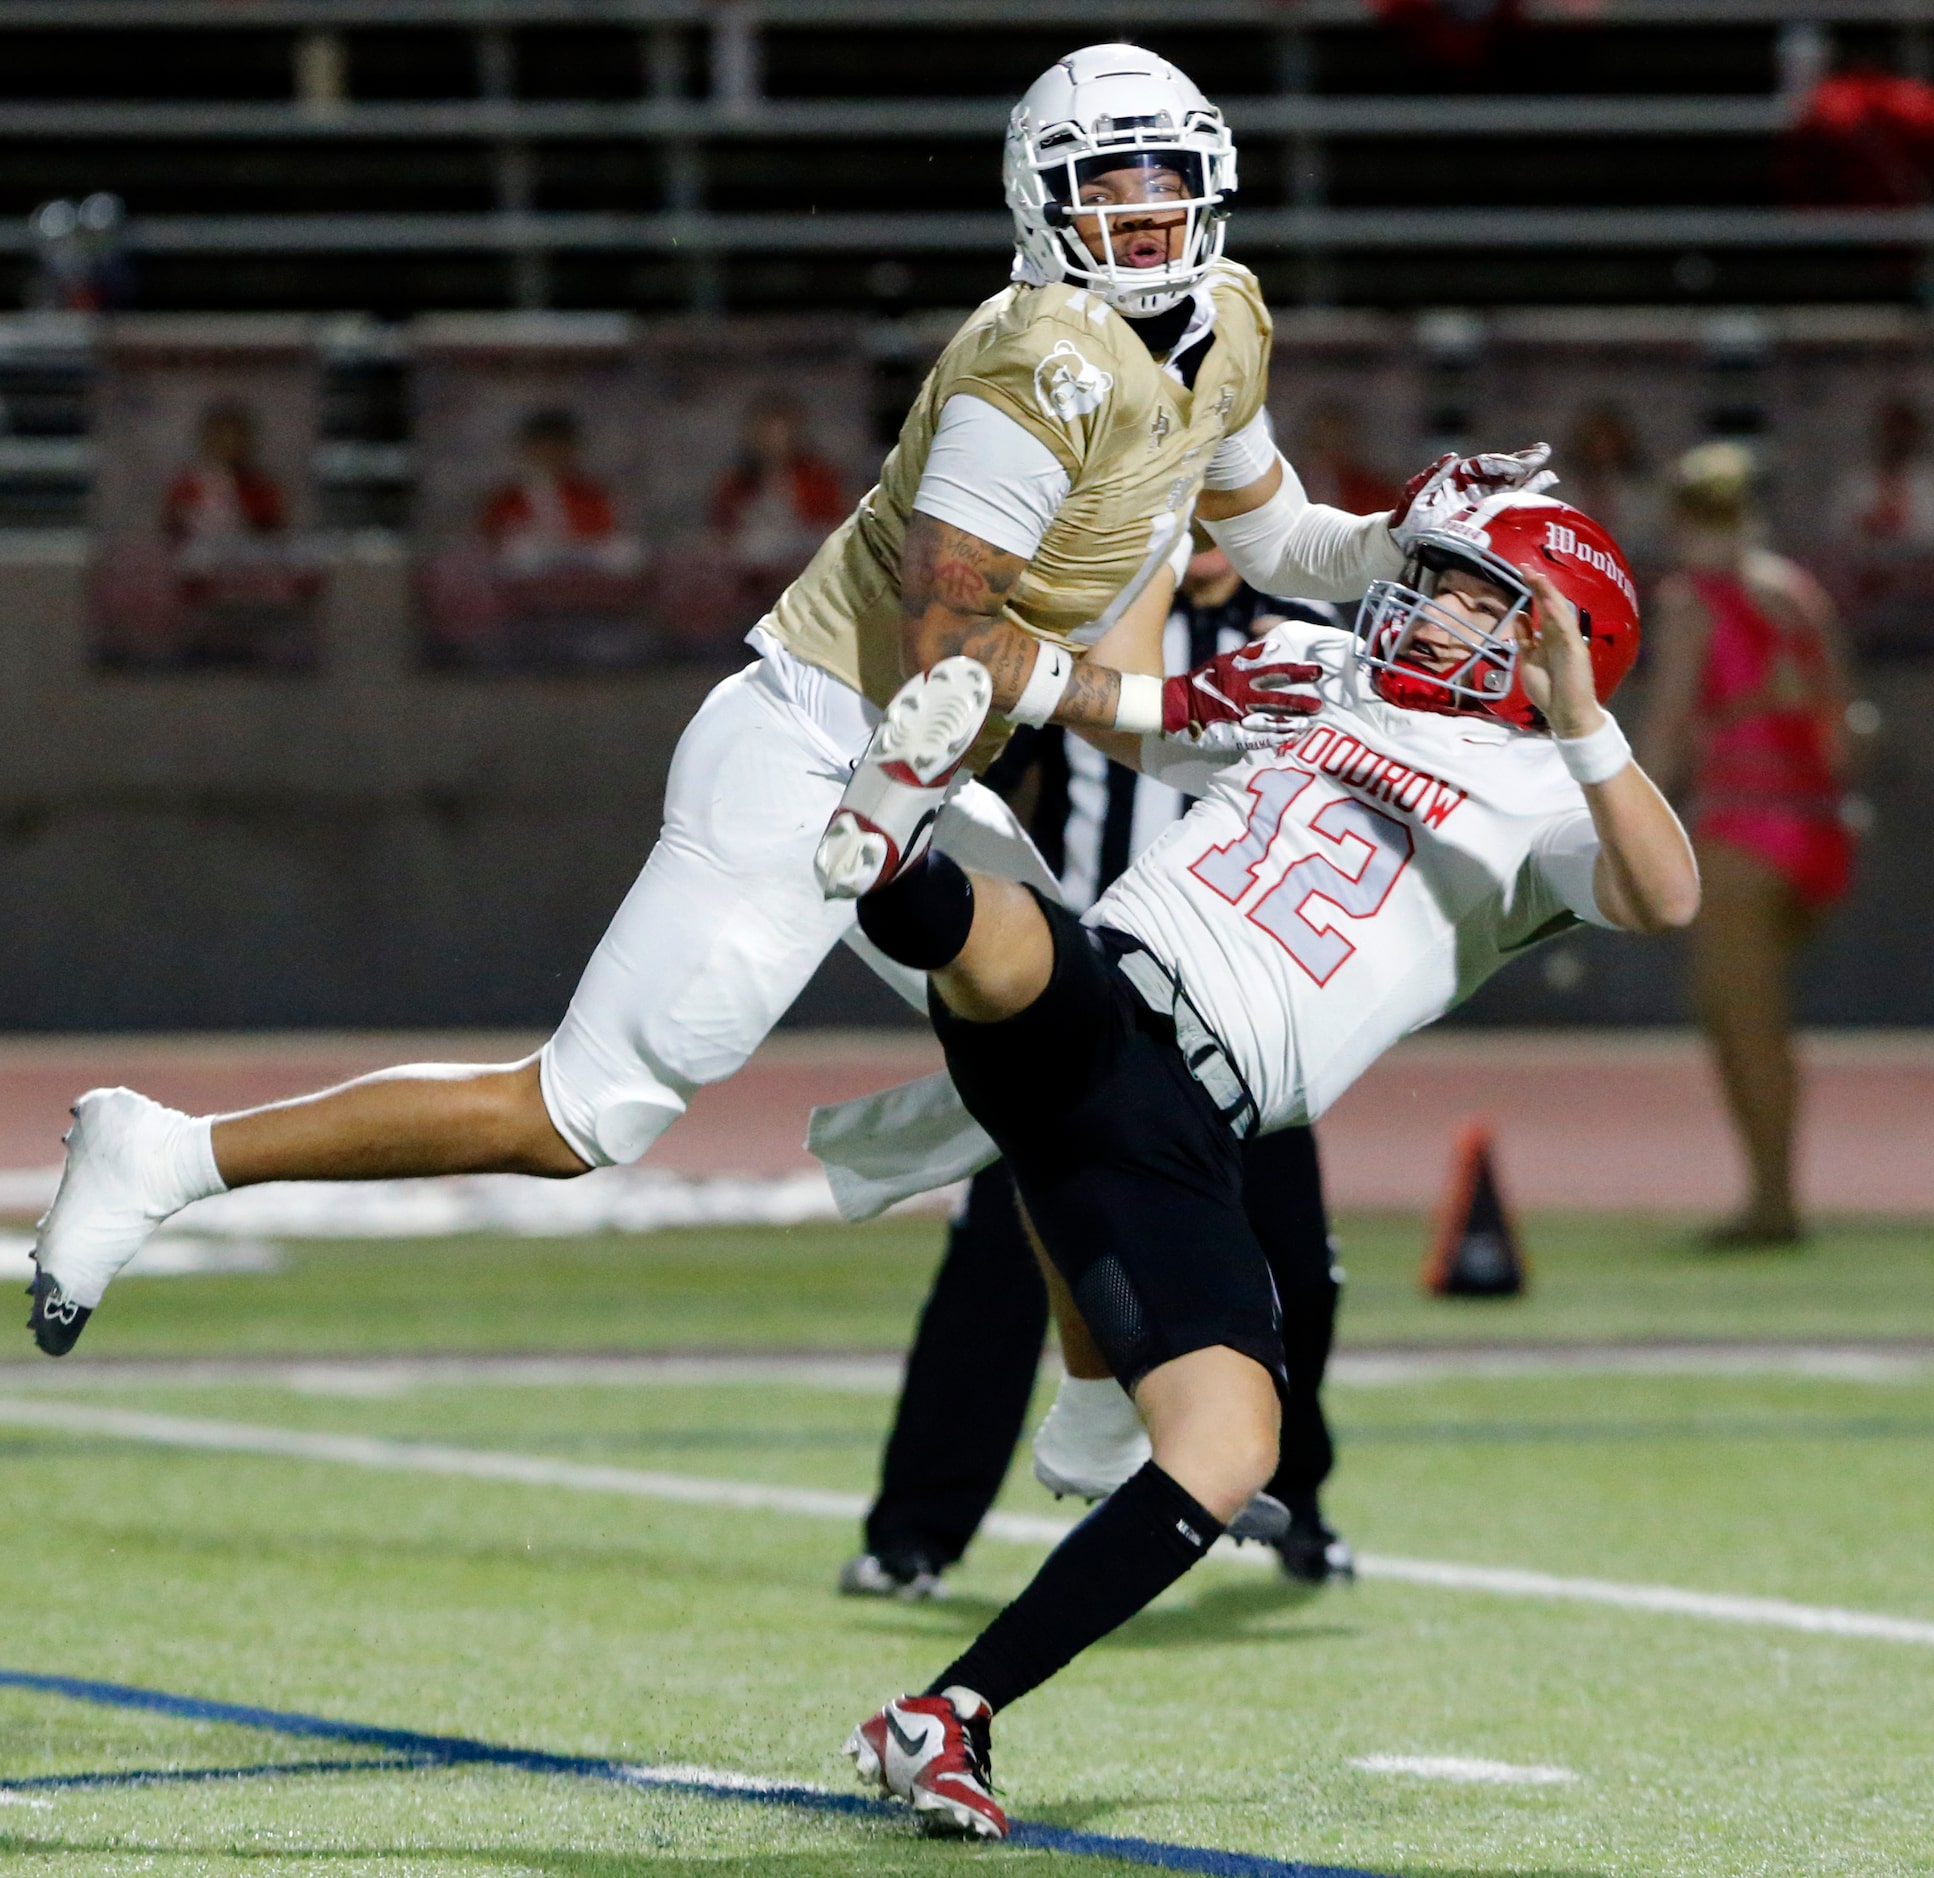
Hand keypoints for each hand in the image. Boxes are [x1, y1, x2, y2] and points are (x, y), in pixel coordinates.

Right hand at [1162, 642, 1320, 739]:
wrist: (1174, 706)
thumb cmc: (1201, 682)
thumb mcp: (1223, 661)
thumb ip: (1249, 654)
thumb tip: (1274, 645)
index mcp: (1240, 675)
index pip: (1275, 671)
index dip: (1297, 672)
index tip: (1317, 672)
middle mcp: (1241, 695)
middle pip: (1277, 697)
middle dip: (1300, 700)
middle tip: (1320, 703)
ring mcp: (1237, 716)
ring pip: (1270, 718)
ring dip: (1291, 720)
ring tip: (1310, 722)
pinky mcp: (1231, 733)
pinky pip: (1257, 736)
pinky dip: (1274, 736)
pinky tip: (1290, 736)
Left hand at [1389, 443, 1556, 552]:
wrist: (1406, 542)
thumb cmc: (1408, 516)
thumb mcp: (1416, 494)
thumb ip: (1433, 476)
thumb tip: (1453, 456)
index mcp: (1459, 476)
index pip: (1484, 465)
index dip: (1501, 463)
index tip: (1517, 466)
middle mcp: (1474, 485)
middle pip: (1503, 470)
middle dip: (1523, 462)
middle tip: (1543, 452)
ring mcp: (1482, 500)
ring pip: (1511, 485)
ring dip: (1531, 477)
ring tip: (1549, 471)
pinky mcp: (1487, 516)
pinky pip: (1511, 504)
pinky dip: (1528, 496)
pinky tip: (1545, 486)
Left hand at [1514, 569, 1603, 738]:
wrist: (1565, 714)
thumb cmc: (1549, 691)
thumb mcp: (1528, 659)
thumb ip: (1525, 638)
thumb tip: (1519, 615)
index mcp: (1550, 637)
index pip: (1542, 608)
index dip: (1534, 591)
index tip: (1522, 573)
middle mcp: (1561, 636)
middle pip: (1551, 606)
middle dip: (1540, 587)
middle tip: (1526, 568)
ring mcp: (1570, 643)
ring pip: (1560, 613)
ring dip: (1549, 595)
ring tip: (1538, 578)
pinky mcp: (1576, 652)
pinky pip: (1567, 631)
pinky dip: (1559, 616)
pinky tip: (1550, 603)